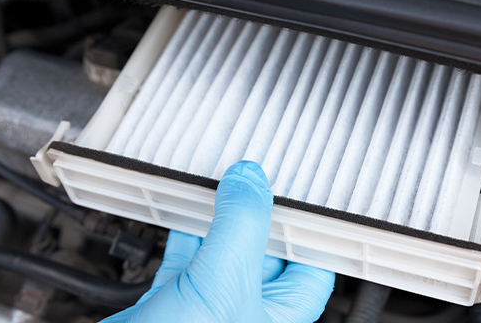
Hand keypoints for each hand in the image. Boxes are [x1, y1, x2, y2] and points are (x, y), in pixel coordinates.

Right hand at [102, 160, 334, 322]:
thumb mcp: (224, 283)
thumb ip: (241, 227)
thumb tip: (250, 180)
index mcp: (279, 314)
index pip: (310, 262)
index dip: (306, 225)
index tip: (301, 189)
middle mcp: (247, 310)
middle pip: (264, 249)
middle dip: (259, 211)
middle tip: (254, 173)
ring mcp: (207, 306)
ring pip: (221, 248)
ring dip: (218, 214)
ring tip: (222, 178)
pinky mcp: (170, 302)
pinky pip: (183, 254)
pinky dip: (183, 227)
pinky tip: (184, 204)